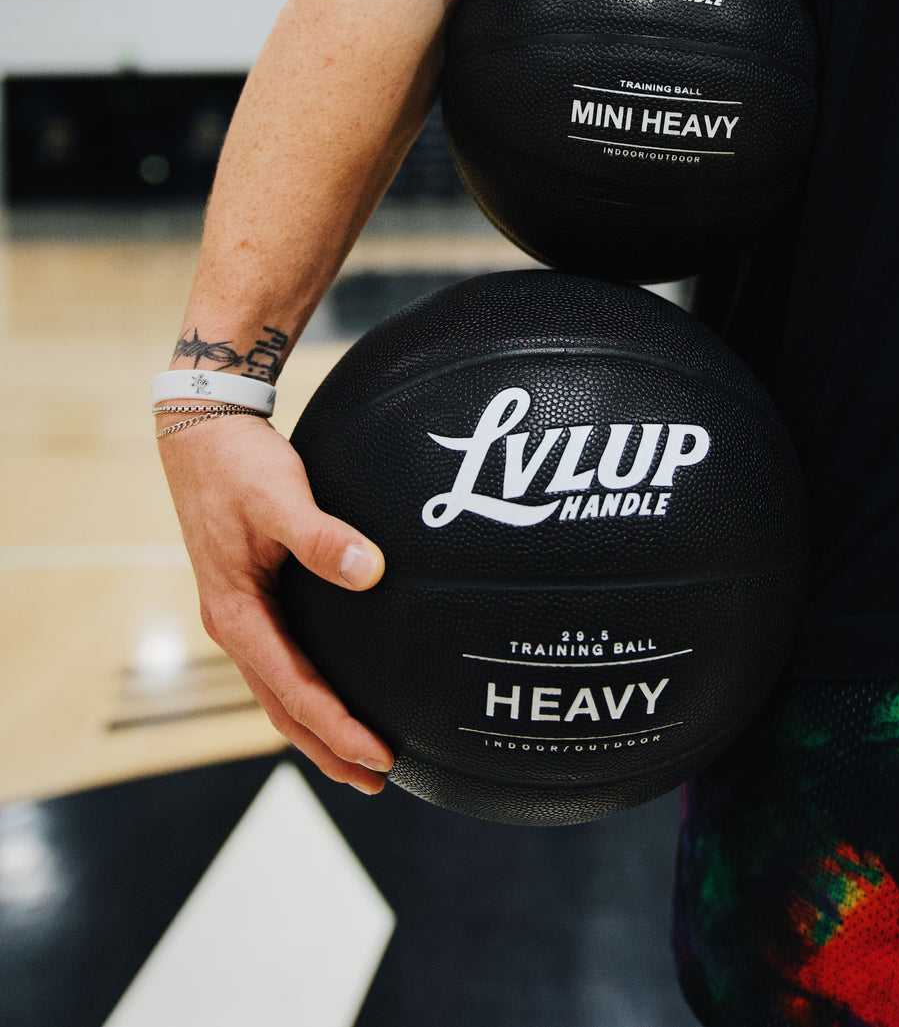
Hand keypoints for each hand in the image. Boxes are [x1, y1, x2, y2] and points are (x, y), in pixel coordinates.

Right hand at [159, 412, 393, 790]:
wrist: (203, 432)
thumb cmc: (239, 464)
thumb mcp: (280, 495)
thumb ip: (321, 536)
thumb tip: (370, 571)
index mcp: (236, 615)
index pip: (294, 691)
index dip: (338, 728)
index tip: (380, 754)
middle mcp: (234, 626)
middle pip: (283, 708)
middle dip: (328, 749)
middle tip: (379, 781)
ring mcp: (241, 615)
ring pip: (280, 691)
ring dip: (318, 728)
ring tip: (361, 758)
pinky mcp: (252, 599)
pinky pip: (282, 662)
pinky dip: (308, 691)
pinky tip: (336, 692)